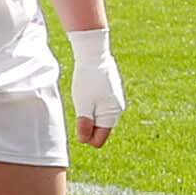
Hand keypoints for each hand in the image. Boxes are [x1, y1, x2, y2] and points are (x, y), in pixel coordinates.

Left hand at [66, 27, 123, 147]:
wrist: (95, 54)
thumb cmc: (88, 80)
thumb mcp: (83, 104)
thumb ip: (84, 124)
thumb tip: (84, 140)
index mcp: (111, 116)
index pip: (99, 139)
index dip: (85, 136)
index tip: (78, 122)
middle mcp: (118, 109)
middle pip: (100, 128)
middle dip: (88, 124)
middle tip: (80, 106)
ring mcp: (116, 99)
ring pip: (101, 115)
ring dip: (89, 112)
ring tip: (84, 96)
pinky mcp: (113, 91)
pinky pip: (102, 105)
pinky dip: (93, 103)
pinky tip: (88, 90)